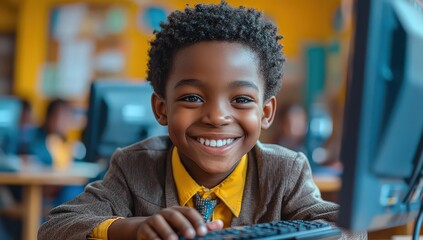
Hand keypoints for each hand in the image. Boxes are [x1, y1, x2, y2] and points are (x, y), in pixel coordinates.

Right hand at [108, 206, 223, 239]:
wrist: (147, 231)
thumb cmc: (172, 230)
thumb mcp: (187, 228)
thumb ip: (202, 227)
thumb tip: (220, 224)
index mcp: (178, 211)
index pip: (189, 212)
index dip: (197, 221)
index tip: (203, 233)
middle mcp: (166, 213)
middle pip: (175, 215)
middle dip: (183, 225)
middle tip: (191, 236)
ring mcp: (154, 219)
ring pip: (159, 222)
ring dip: (167, 232)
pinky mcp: (144, 228)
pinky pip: (148, 232)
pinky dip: (154, 238)